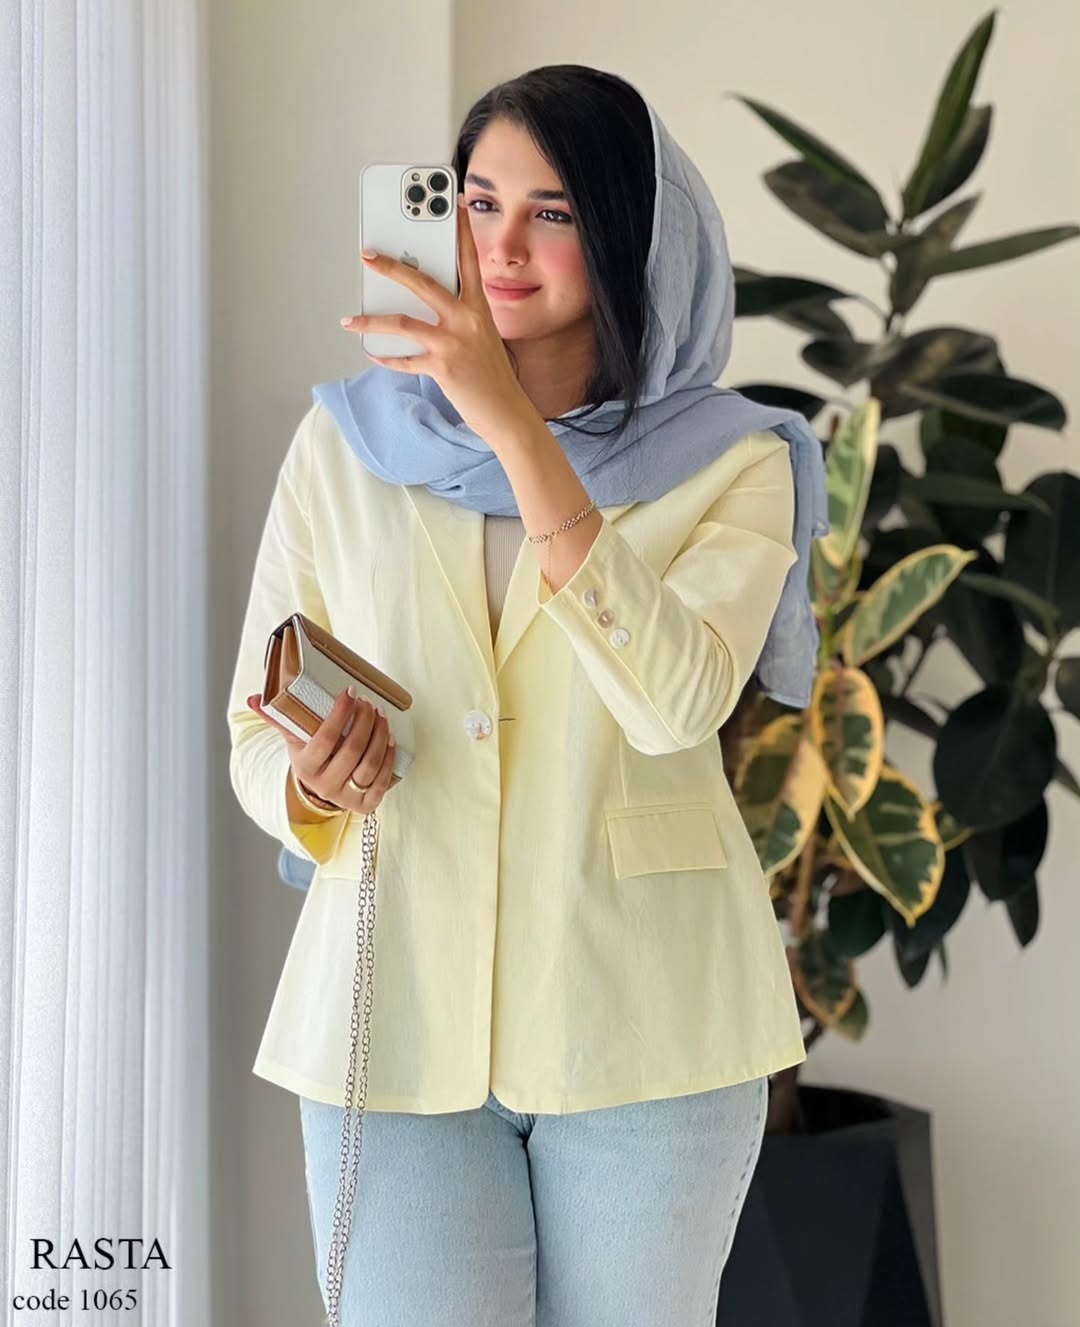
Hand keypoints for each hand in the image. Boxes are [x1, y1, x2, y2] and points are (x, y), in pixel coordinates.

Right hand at [246, 687, 397, 814]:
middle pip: (352, 751)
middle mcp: (325, 785)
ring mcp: (346, 797)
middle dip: (364, 722)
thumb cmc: (310, 755)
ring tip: (381, 716)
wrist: (320, 787)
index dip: (340, 714)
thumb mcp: (293, 738)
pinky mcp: (365, 805)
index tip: (350, 693)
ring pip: (370, 765)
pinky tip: (391, 739)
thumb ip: (277, 718)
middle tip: (369, 703)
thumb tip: (253, 700)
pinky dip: (389, 758)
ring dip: (380, 737)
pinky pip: (382, 782)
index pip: (325, 739)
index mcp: (305, 767)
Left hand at [340, 197, 537, 443]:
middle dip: (392, 267)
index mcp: (479, 308)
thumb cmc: (493, 376)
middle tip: (369, 256)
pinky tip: (372, 352)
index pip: (469, 260)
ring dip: (372, 319)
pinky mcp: (443, 368)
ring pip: (404, 322)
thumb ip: (461, 318)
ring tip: (351, 318)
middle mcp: (467, 320)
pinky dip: (386, 357)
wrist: (507, 413)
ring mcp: (454, 343)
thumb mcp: (483, 338)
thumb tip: (425, 306)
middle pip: (424, 282)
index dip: (462, 230)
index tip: (454, 203)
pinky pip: (404, 360)